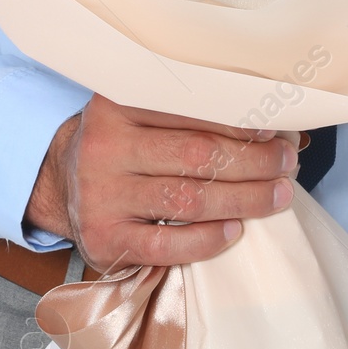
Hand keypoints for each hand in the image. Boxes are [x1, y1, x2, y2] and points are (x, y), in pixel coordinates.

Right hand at [23, 94, 298, 270]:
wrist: (60, 185)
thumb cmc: (123, 144)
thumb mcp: (143, 113)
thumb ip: (195, 114)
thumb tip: (276, 128)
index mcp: (118, 103)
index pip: (190, 109)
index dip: (240, 120)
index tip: (277, 129)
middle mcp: (105, 145)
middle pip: (196, 154)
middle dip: (252, 161)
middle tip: (287, 164)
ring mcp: (102, 195)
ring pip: (188, 199)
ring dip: (243, 199)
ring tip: (276, 196)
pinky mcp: (104, 239)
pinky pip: (166, 245)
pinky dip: (207, 240)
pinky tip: (235, 231)